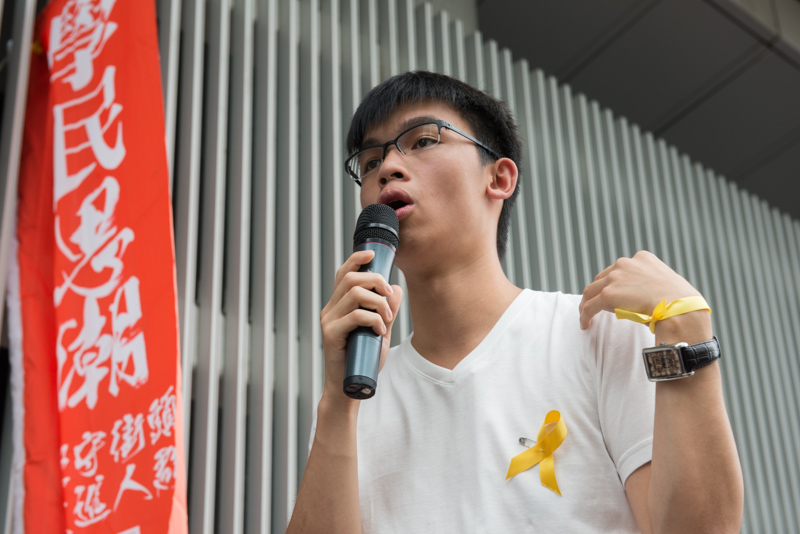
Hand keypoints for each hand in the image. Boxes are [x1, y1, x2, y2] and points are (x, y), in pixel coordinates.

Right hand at [320, 250, 403, 403]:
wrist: (350, 386)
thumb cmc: (364, 357)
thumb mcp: (380, 329)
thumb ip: (386, 309)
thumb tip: (396, 288)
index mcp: (338, 304)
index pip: (343, 273)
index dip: (356, 259)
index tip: (372, 254)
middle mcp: (330, 309)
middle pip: (351, 278)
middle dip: (376, 281)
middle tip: (389, 298)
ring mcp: (328, 320)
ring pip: (355, 293)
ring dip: (378, 302)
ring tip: (387, 318)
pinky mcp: (331, 334)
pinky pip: (355, 315)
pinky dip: (373, 320)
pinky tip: (380, 331)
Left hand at [579, 251, 706, 333]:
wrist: (680, 309)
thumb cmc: (681, 302)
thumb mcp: (667, 282)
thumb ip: (653, 283)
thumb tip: (648, 295)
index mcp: (642, 258)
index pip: (619, 269)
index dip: (613, 283)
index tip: (612, 294)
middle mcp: (625, 263)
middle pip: (602, 278)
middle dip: (598, 293)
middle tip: (595, 306)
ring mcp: (615, 278)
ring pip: (591, 291)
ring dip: (587, 304)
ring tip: (587, 317)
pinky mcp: (608, 294)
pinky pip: (589, 306)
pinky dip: (585, 315)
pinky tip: (585, 325)